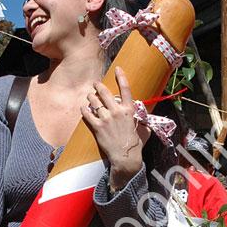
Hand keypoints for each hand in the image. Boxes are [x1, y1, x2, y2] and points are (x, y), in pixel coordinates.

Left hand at [81, 66, 150, 188]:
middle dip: (98, 86)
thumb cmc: (135, 144)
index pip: (126, 89)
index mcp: (129, 110)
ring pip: (94, 101)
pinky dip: (84, 109)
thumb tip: (143, 119)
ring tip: (89, 96)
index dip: (121, 77)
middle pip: (105, 93)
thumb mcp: (143, 129)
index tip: (117, 68)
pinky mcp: (97, 127)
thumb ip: (141, 121)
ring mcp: (106, 119)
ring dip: (90, 97)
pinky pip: (87, 114)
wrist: (125, 157)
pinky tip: (83, 108)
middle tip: (95, 84)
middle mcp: (117, 111)